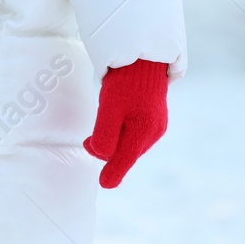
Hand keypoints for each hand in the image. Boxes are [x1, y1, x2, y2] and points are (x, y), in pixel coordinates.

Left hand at [83, 58, 168, 187]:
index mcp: (143, 132)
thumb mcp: (109, 109)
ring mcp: (156, 126)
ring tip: (104, 120)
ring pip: (128, 143)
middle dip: (106, 150)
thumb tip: (101, 157)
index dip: (113, 172)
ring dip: (112, 139)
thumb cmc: (124, 83)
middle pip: (125, 152)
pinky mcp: (154, 119)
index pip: (125, 159)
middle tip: (88, 142)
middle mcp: (153, 132)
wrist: (142, 59)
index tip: (104, 185)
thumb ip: (105, 135)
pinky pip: (133, 133)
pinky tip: (115, 118)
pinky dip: (120, 132)